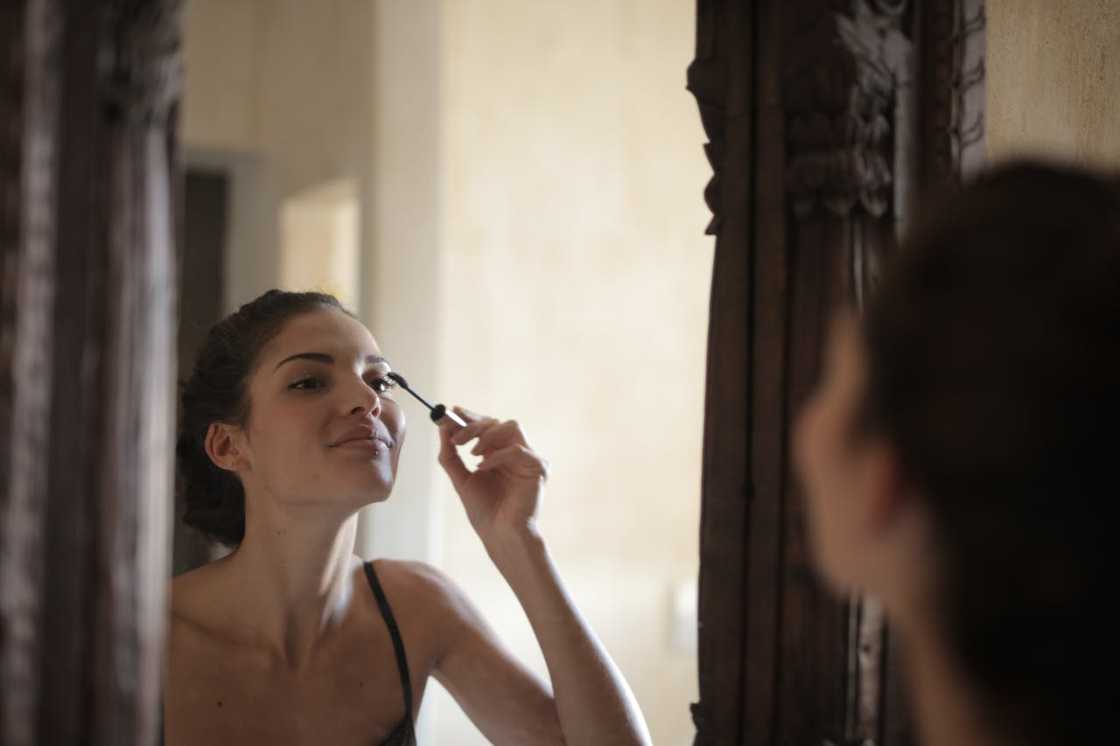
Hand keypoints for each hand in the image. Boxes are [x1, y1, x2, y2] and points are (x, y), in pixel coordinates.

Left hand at [436, 406, 549, 548]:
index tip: (449, 412)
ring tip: (471, 451)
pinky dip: (497, 455)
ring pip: (512, 426)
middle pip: (496, 422)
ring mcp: (527, 459)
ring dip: (488, 434)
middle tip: (455, 435)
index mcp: (497, 453)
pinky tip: (482, 467)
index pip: (484, 426)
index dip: (468, 416)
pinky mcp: (538, 468)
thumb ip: (450, 455)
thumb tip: (442, 429)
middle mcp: (513, 452)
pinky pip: (518, 450)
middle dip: (473, 424)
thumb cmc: (484, 511)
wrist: (499, 535)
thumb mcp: (460, 479)